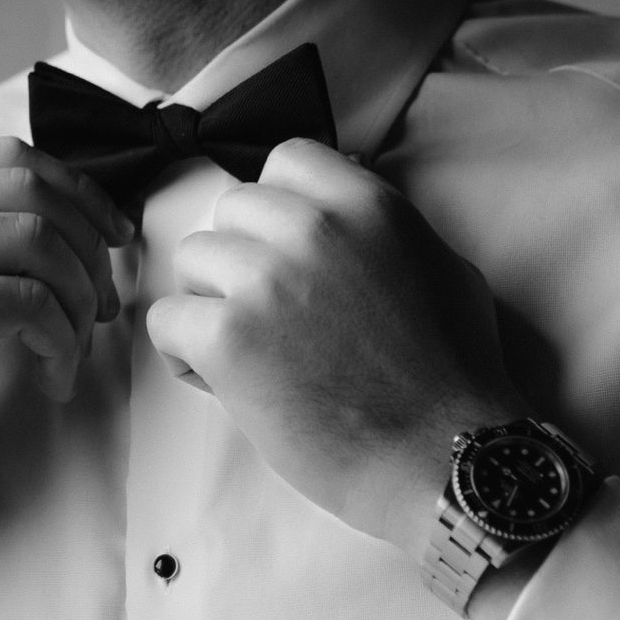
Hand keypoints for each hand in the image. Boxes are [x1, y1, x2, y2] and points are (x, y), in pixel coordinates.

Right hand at [0, 138, 131, 616]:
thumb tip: (79, 221)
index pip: (9, 156)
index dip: (79, 192)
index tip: (112, 239)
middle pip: (30, 190)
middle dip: (88, 247)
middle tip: (102, 306)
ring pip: (37, 241)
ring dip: (77, 301)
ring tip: (71, 351)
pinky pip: (26, 301)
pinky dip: (60, 341)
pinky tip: (52, 378)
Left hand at [146, 140, 522, 556]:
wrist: (441, 457)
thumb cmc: (454, 375)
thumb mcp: (444, 268)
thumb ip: (385, 230)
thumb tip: (344, 210)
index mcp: (366, 204)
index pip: (286, 162)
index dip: (280, 207)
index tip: (290, 248)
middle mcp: (312, 228)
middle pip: (232, 208)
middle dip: (243, 256)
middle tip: (271, 312)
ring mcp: (265, 279)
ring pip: (192, 259)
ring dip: (211, 301)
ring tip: (249, 351)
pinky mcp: (228, 338)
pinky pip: (165, 319)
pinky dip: (184, 353)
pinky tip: (224, 382)